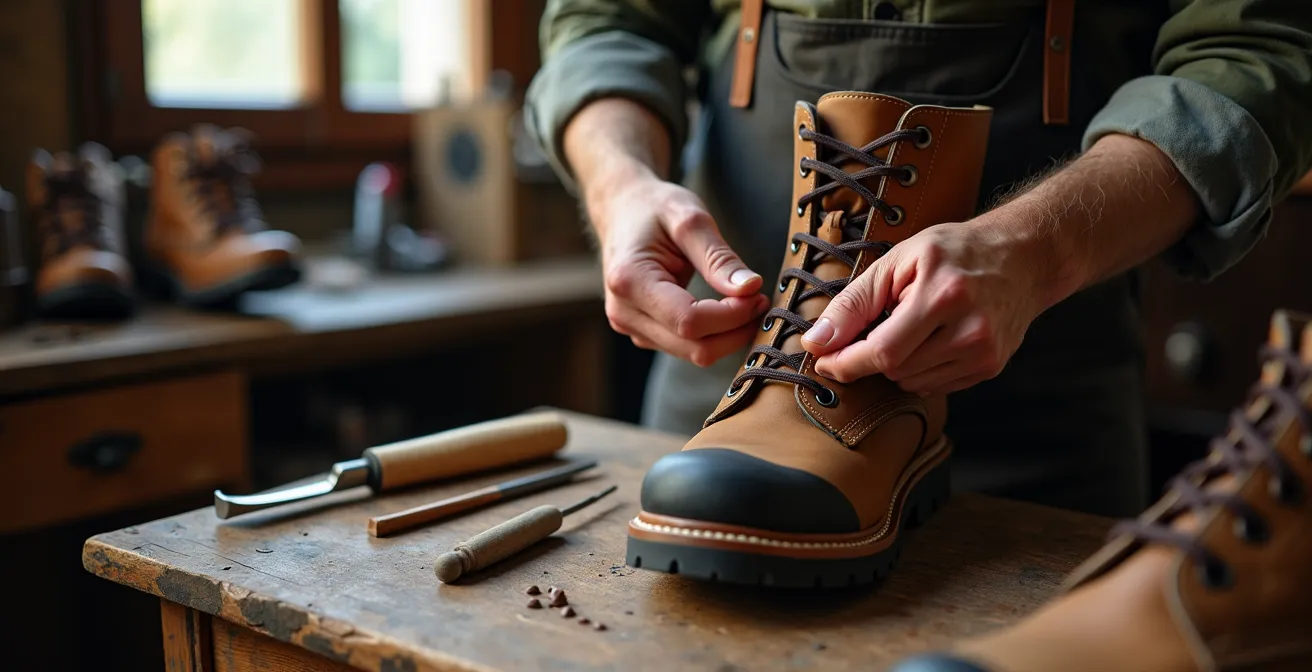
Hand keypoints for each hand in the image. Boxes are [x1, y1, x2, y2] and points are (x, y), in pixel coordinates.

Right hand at [591, 173, 767, 366]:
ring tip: (746, 302)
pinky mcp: (642, 332)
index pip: (690, 321)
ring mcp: (630, 327)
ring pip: (692, 353)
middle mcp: (624, 312)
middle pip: (693, 347)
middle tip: (760, 300)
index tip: (759, 294)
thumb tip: (751, 288)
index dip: (732, 316)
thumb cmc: (654, 208)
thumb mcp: (690, 220)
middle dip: (735, 330)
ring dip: (727, 336)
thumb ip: (720, 258)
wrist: (621, 210)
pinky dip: (713, 335)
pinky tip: (726, 310)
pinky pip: (686, 347)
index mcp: (630, 281)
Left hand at [800, 219, 1051, 393]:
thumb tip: (816, 342)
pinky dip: (920, 369)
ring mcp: (984, 352)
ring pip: (912, 382)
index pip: (883, 351)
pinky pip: (935, 386)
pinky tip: (932, 340)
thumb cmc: (954, 252)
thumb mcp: (898, 261)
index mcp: (942, 295)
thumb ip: (853, 303)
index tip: (823, 361)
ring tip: (913, 325)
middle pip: (895, 369)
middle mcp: (969, 329)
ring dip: (897, 363)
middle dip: (872, 354)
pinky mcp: (990, 367)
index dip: (846, 362)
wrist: (1023, 256)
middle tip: (880, 323)